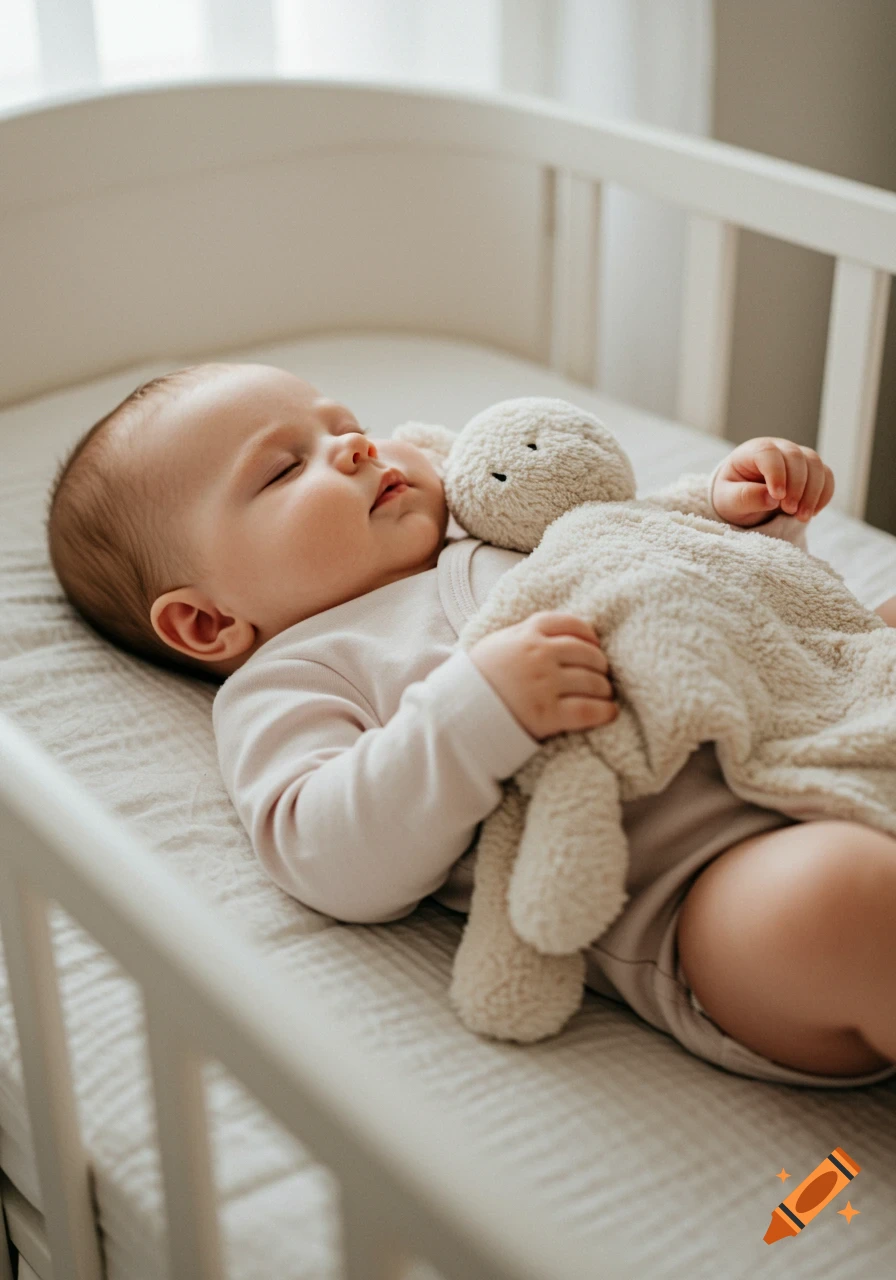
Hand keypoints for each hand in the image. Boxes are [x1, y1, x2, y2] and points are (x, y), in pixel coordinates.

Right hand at [468, 611, 617, 741]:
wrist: (457, 712)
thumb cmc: (477, 677)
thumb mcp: (498, 642)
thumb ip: (526, 633)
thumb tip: (558, 633)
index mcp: (527, 633)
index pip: (572, 624)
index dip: (590, 636)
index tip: (594, 646)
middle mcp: (539, 654)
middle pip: (588, 654)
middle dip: (600, 665)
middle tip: (601, 675)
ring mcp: (545, 684)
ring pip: (593, 681)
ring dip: (604, 689)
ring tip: (604, 695)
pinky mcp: (548, 714)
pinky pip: (589, 710)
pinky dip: (605, 711)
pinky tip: (609, 713)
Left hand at [711, 437, 834, 527]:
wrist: (742, 500)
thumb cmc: (732, 496)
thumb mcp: (728, 500)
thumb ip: (745, 497)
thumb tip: (771, 498)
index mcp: (752, 451)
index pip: (768, 453)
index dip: (776, 473)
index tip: (777, 497)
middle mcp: (778, 449)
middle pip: (796, 457)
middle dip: (797, 486)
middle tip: (789, 511)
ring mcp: (797, 457)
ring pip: (815, 465)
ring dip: (813, 492)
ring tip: (802, 517)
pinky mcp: (810, 470)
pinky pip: (826, 476)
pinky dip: (824, 495)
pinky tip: (812, 512)